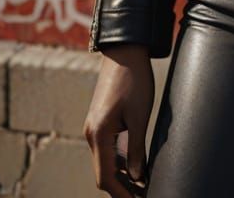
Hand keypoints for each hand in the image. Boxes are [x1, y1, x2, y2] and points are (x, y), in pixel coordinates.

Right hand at [83, 44, 154, 195]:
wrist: (124, 50)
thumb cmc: (134, 80)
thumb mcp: (140, 116)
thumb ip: (137, 148)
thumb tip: (139, 177)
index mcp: (99, 134)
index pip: (106, 177)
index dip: (122, 194)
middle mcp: (91, 134)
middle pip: (103, 173)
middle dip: (121, 189)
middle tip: (142, 195)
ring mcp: (93, 127)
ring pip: (104, 162)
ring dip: (120, 177)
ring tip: (140, 186)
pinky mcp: (99, 121)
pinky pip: (105, 150)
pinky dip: (118, 162)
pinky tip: (134, 167)